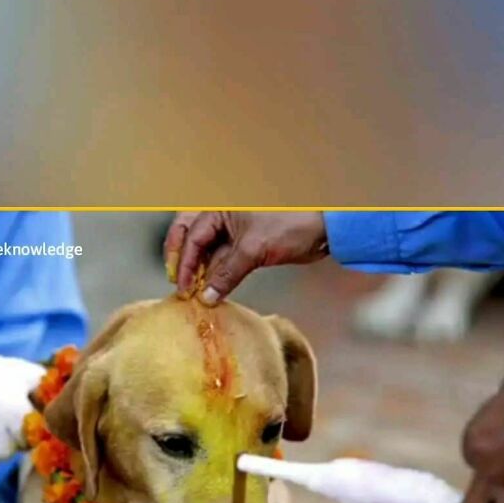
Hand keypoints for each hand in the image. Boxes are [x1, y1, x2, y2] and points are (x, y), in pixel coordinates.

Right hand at [164, 211, 328, 303]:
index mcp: (221, 206)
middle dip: (185, 262)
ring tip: (197, 294)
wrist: (323, 229)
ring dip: (202, 273)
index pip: (193, 235)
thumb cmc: (290, 225)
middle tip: (181, 286)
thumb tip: (207, 296)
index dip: (185, 263)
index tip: (183, 287)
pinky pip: (224, 260)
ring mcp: (235, 231)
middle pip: (192, 238)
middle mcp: (223, 215)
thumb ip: (227, 273)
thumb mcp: (254, 249)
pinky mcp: (247, 245)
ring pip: (209, 252)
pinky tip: (213, 290)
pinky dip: (218, 275)